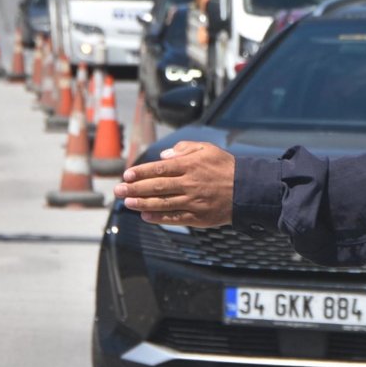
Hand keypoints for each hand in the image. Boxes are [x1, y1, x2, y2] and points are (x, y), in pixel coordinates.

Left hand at [113, 141, 234, 227]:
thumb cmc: (226, 167)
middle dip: (134, 189)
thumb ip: (184, 149)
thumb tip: (163, 156)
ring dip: (142, 204)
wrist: (248, 190)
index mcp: (190, 165)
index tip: (127, 175)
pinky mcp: (199, 217)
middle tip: (117, 190)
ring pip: (162, 203)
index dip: (141, 172)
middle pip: (156, 186)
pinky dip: (158, 217)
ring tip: (127, 203)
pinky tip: (145, 216)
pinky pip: (175, 218)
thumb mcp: (207, 149)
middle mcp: (189, 184)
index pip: (159, 168)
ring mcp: (193, 202)